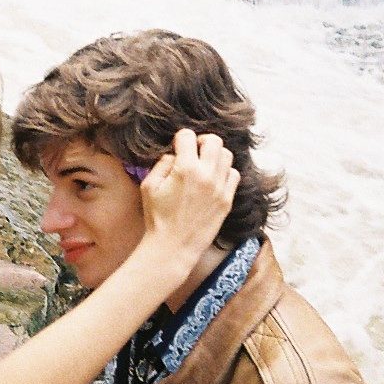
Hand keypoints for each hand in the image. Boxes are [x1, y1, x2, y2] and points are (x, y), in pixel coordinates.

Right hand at [140, 130, 238, 265]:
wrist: (173, 247)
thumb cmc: (157, 218)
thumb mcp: (149, 186)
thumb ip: (162, 163)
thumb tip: (174, 154)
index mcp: (185, 169)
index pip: (188, 135)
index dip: (180, 139)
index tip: (177, 148)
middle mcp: (206, 175)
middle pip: (214, 141)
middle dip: (201, 142)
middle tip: (193, 153)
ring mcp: (220, 188)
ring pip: (227, 155)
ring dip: (215, 156)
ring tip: (204, 166)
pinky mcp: (227, 200)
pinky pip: (234, 175)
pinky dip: (225, 172)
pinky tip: (213, 180)